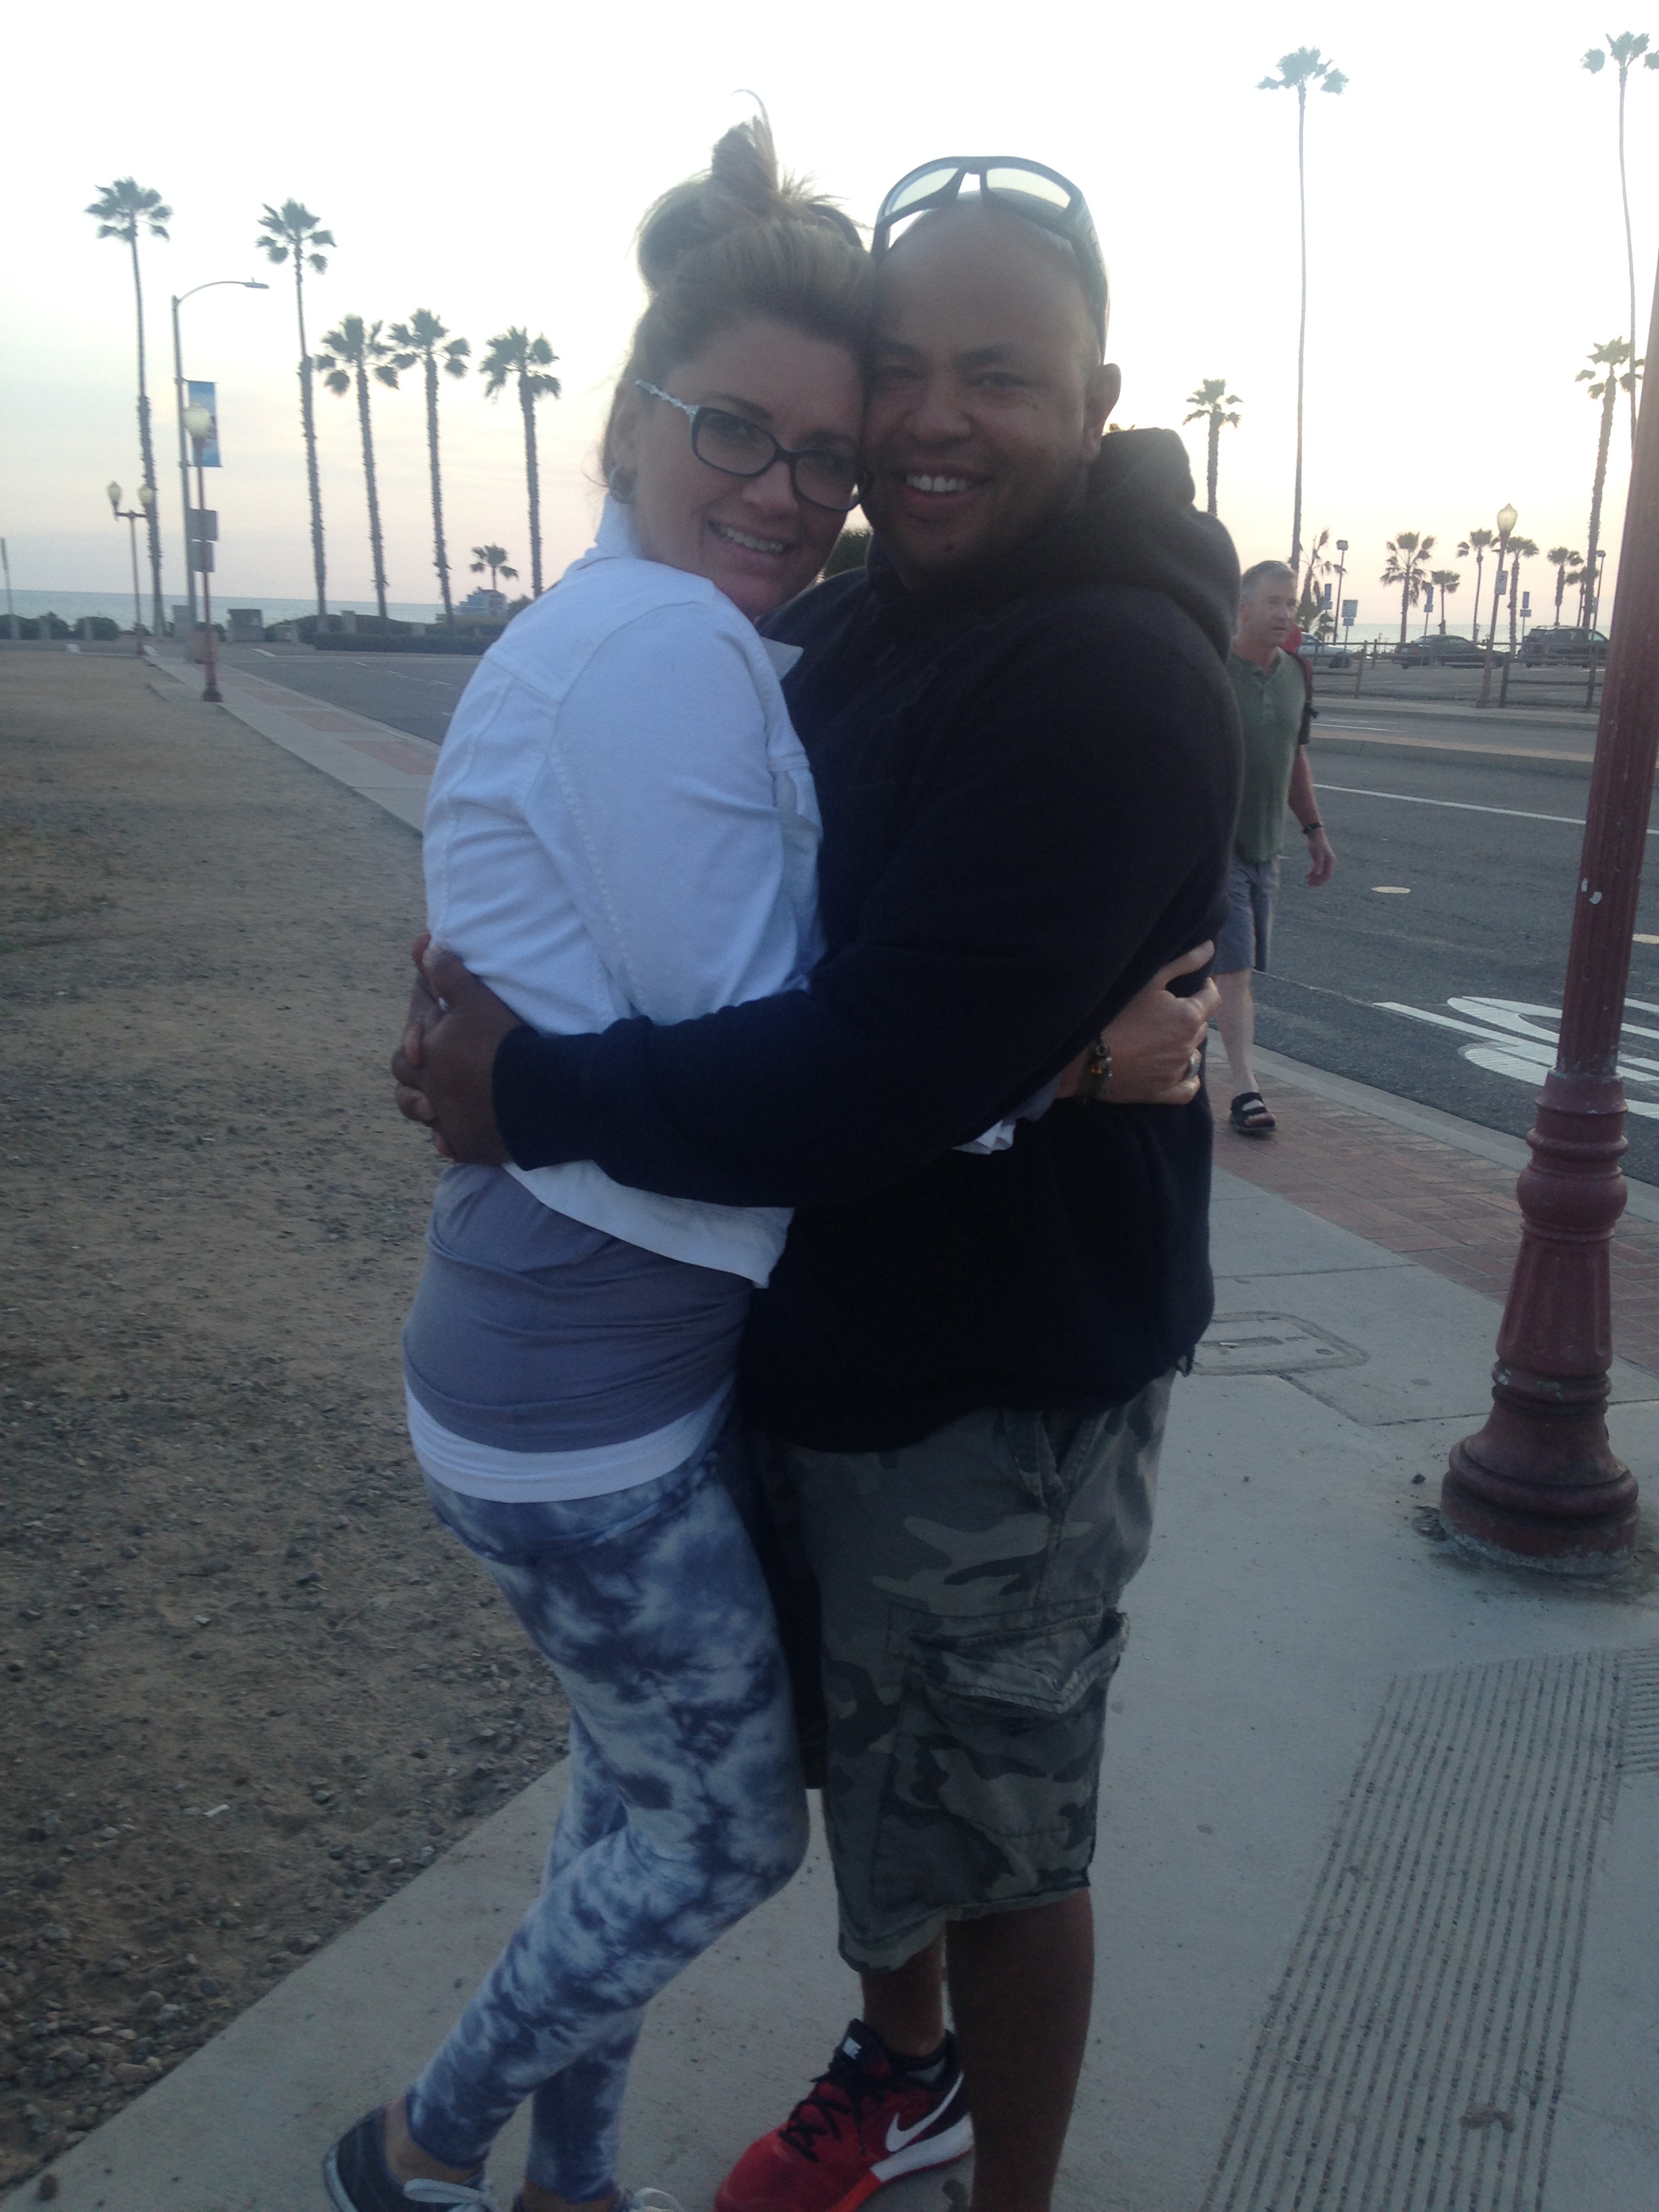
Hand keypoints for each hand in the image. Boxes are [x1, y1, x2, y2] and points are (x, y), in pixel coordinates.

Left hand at [390, 939, 523, 1164]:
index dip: (414, 1037)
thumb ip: (448, 974)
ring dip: (424, 1107)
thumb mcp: (477, 999)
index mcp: (428, 1056)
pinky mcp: (467, 1145)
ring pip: (421, 1115)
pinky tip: (452, 1138)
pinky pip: (450, 1144)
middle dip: (414, 1074)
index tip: (426, 1037)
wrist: (537, 1096)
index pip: (406, 1047)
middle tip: (428, 1065)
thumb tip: (425, 946)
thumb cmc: (505, 1043)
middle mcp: (430, 1090)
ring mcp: (447, 1121)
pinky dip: (449, 1139)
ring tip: (433, 1105)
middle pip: (406, 1083)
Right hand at [1057, 941, 1218, 1106]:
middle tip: (1167, 1012)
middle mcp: (1188, 1045)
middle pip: (1201, 1026)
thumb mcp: (1150, 980)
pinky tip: (1178, 1070)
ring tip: (1163, 1039)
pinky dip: (1187, 1079)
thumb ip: (1184, 962)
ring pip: (1193, 1054)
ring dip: (1185, 1045)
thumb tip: (1211, 948)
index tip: (1193, 987)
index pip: (1212, 998)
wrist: (1085, 1055)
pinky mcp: (1164, 1092)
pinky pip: (1188, 1088)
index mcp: (1189, 1016)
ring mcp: (1177, 1071)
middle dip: (1190, 1017)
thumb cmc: (1116, 1011)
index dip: (1205, 989)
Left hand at [1304, 827, 1335, 888]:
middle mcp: (1328, 862)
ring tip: (1307, 881)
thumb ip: (1318, 865)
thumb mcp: (1318, 855)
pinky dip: (1311, 873)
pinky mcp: (1318, 860)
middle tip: (1310, 885)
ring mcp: (1323, 861)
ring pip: (1319, 873)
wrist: (1315, 836)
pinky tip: (1307, 876)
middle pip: (1324, 874)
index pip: (1328, 874)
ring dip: (1314, 878)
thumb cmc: (1317, 845)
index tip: (1316, 884)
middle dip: (1317, 880)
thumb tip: (1317, 874)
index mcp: (1330, 861)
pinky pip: (1316, 869)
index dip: (1322, 880)